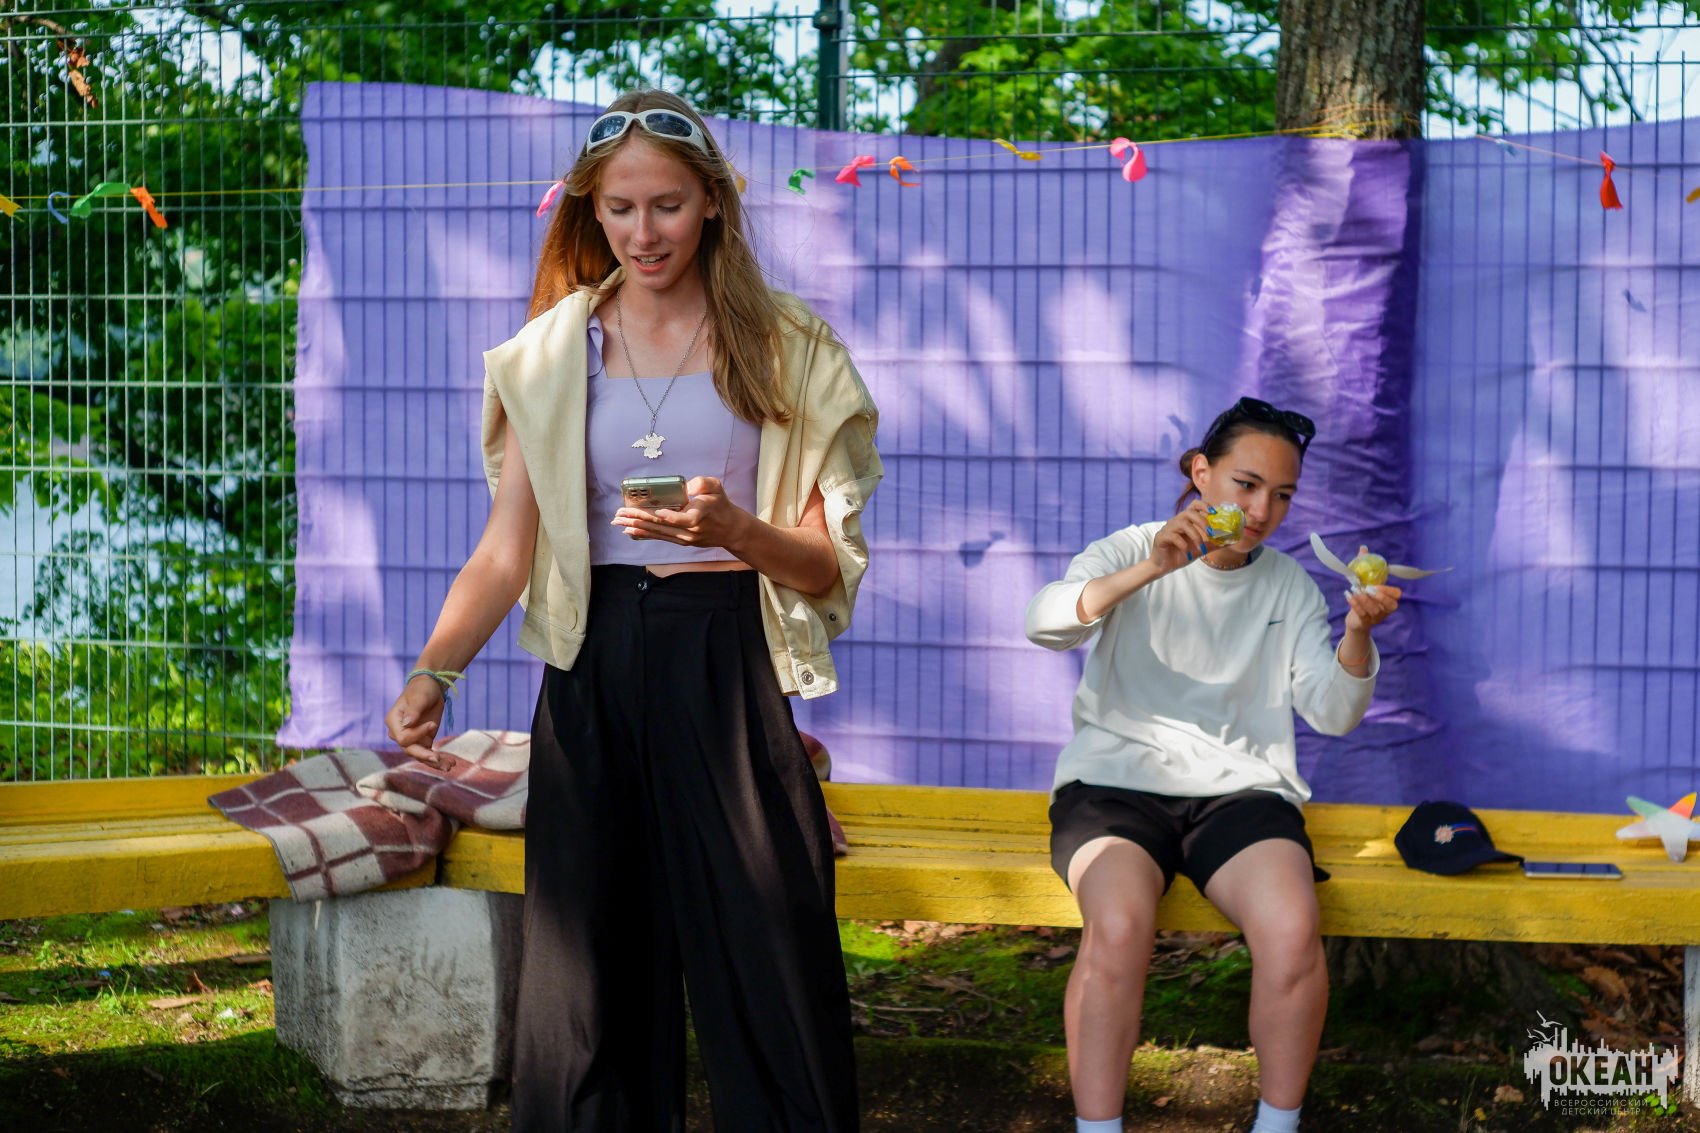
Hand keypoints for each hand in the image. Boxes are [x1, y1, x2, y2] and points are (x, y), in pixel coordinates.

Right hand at [386, 676, 449, 768]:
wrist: (431, 687)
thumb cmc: (422, 689)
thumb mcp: (419, 697)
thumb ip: (413, 710)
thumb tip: (407, 724)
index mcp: (394, 722)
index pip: (403, 738)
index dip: (417, 734)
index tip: (433, 724)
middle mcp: (400, 733)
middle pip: (410, 750)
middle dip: (425, 755)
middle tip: (438, 758)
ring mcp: (412, 739)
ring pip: (421, 756)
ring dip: (435, 762)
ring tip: (450, 766)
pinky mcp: (424, 741)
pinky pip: (430, 754)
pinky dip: (440, 760)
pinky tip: (451, 764)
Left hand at [612, 475, 751, 550]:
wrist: (730, 529)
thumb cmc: (721, 505)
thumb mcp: (717, 488)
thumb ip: (703, 483)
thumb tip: (687, 487)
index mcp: (699, 516)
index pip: (681, 519)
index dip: (668, 517)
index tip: (656, 512)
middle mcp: (690, 531)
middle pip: (661, 526)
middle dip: (638, 519)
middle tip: (620, 515)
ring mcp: (684, 539)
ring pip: (657, 533)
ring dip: (636, 527)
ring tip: (618, 523)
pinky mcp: (681, 541)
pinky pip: (660, 537)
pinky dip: (644, 534)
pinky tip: (629, 531)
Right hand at [1147, 500, 1213, 575]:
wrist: (1163, 567)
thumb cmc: (1180, 554)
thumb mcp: (1200, 548)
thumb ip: (1214, 543)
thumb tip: (1231, 541)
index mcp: (1185, 520)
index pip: (1194, 505)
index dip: (1204, 505)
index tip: (1215, 512)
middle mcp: (1176, 521)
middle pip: (1189, 512)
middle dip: (1202, 522)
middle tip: (1211, 533)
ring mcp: (1167, 528)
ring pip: (1182, 524)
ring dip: (1195, 536)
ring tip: (1200, 548)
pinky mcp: (1161, 537)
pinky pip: (1173, 536)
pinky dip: (1184, 545)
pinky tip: (1188, 554)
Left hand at [1345, 582, 1401, 632]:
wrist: (1355, 621)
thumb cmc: (1364, 603)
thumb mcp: (1369, 594)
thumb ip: (1370, 586)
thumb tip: (1363, 574)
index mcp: (1389, 601)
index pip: (1397, 595)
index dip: (1388, 590)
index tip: (1376, 586)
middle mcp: (1385, 611)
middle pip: (1391, 605)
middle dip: (1382, 597)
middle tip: (1369, 590)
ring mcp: (1376, 618)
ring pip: (1374, 610)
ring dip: (1364, 599)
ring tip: (1355, 590)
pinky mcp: (1365, 623)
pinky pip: (1362, 614)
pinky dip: (1355, 604)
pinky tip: (1349, 595)